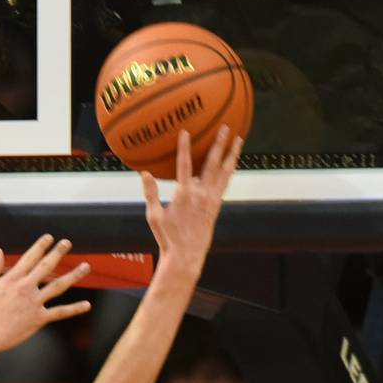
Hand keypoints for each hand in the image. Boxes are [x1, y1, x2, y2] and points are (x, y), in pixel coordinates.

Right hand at [0, 234, 93, 354]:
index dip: (40, 246)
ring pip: (58, 286)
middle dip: (58, 253)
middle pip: (46, 266)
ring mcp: (34, 303)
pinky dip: (74, 309)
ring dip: (74, 275)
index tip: (49, 237)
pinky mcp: (38, 318)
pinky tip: (87, 305)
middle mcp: (25, 287)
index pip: (30, 257)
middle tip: (67, 243)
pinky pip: (60, 312)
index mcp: (11, 279)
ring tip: (86, 266)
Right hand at [141, 126, 241, 270]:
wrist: (186, 254)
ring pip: (224, 172)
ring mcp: (211, 199)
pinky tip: (232, 162)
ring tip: (238, 140)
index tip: (186, 132)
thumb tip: (144, 174)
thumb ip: (150, 193)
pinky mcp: (217, 205)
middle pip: (212, 163)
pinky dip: (229, 170)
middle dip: (218, 144)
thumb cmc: (167, 237)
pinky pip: (225, 183)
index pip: (184, 165)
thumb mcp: (154, 216)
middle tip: (225, 128)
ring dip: (232, 154)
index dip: (184, 148)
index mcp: (183, 194)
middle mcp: (200, 194)